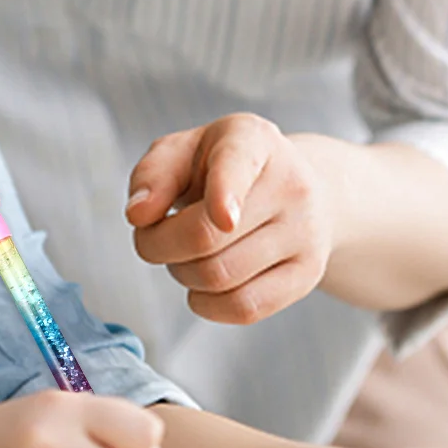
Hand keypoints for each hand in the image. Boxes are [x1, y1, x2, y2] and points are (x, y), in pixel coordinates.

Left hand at [126, 115, 337, 323]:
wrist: (290, 186)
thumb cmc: (223, 169)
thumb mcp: (183, 152)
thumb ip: (152, 175)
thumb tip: (139, 214)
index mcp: (252, 140)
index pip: (238, 167)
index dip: (226, 194)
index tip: (223, 217)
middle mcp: (289, 183)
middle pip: (205, 236)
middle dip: (159, 245)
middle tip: (153, 238)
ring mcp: (305, 232)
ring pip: (221, 277)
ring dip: (182, 274)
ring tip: (184, 255)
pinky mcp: (309, 275)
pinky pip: (245, 308)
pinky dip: (208, 305)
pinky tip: (204, 286)